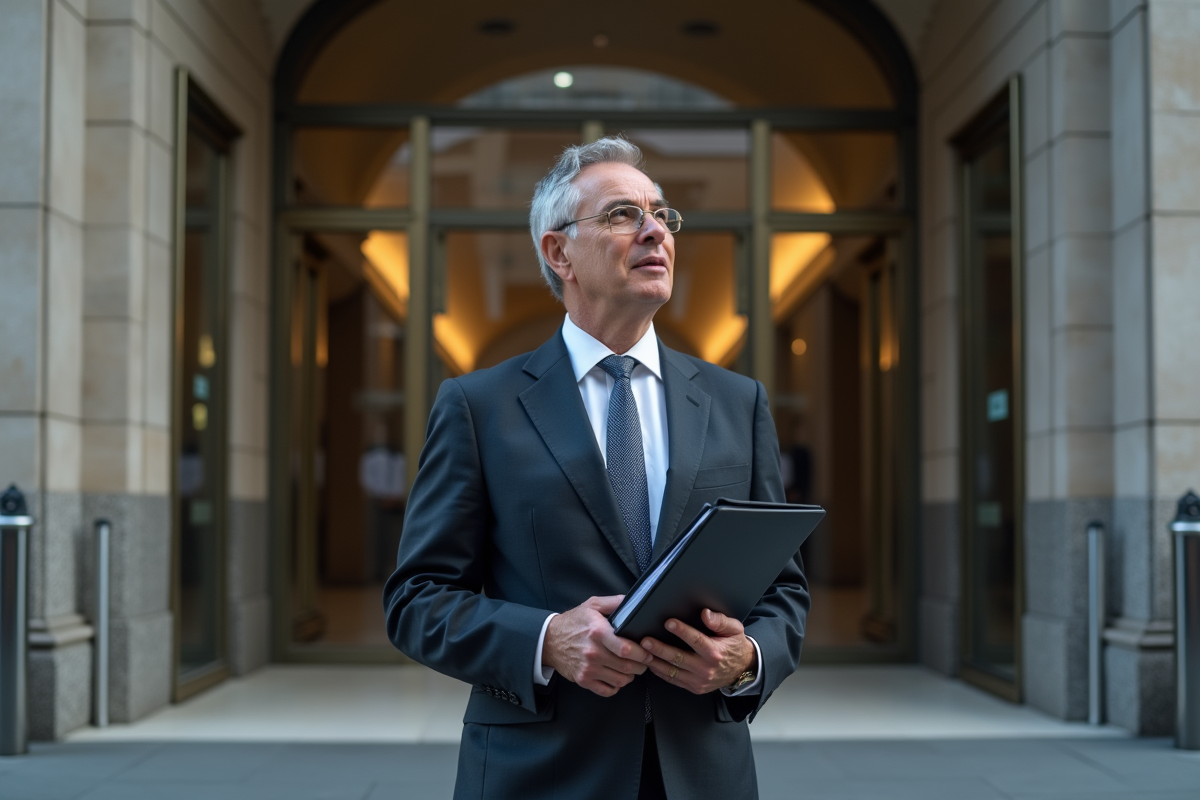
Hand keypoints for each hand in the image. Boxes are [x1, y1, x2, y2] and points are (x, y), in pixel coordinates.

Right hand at [543, 595, 652, 697]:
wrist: (549, 640)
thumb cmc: (573, 622)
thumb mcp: (593, 605)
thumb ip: (615, 602)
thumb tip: (635, 602)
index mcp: (597, 632)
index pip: (626, 648)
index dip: (642, 653)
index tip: (648, 651)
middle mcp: (593, 652)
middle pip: (627, 666)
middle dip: (641, 665)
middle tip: (645, 661)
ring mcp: (588, 668)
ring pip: (620, 680)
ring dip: (631, 676)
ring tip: (633, 668)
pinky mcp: (584, 680)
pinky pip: (608, 690)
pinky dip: (617, 686)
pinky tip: (617, 677)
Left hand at [640, 609, 754, 694]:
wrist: (742, 669)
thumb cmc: (735, 645)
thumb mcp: (735, 629)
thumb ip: (720, 621)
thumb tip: (705, 614)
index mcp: (715, 652)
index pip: (696, 640)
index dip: (682, 631)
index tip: (669, 622)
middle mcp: (706, 668)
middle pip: (679, 658)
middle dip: (660, 649)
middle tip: (646, 640)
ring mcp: (699, 680)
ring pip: (672, 671)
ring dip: (655, 661)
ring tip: (642, 652)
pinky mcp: (694, 687)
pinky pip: (673, 680)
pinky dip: (660, 672)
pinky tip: (651, 663)